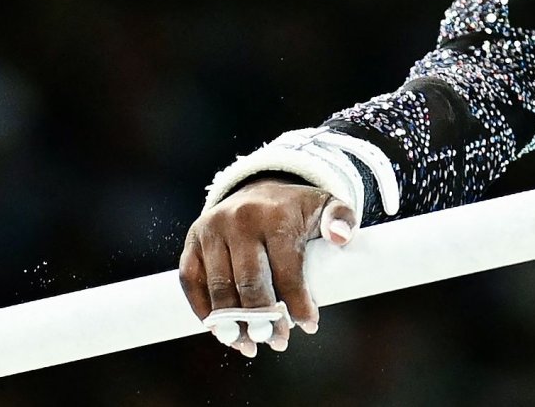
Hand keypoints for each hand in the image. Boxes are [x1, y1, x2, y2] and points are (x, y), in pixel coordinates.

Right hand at [179, 177, 355, 356]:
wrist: (257, 189)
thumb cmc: (294, 209)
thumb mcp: (325, 205)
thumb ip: (342, 219)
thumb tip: (342, 238)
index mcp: (275, 215)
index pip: (287, 270)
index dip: (298, 304)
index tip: (309, 326)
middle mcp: (239, 221)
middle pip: (250, 284)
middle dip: (265, 320)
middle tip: (277, 341)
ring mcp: (211, 231)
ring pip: (220, 289)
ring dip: (234, 324)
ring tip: (250, 345)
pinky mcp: (192, 242)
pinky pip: (191, 282)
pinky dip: (204, 311)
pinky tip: (221, 331)